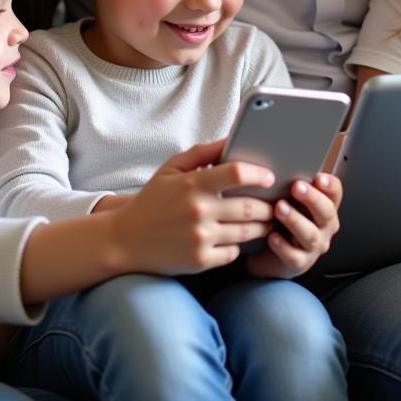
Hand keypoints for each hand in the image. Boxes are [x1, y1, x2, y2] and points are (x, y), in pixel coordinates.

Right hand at [111, 139, 276, 274]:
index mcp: (192, 184)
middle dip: (268, 205)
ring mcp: (200, 238)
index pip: (237, 173)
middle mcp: (198, 211)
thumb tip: (232, 138)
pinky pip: (233, 252)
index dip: (259, 174)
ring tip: (266, 221)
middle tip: (275, 203)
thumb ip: (203, 152)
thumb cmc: (152, 200)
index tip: (270, 177)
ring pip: (247, 232)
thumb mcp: (171, 168)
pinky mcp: (200, 261)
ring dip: (262, 226)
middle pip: (250, 206)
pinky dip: (239, 246)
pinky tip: (238, 239)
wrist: (125, 240)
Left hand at [246, 173, 341, 278]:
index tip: (319, 177)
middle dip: (312, 199)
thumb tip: (278, 164)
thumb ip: (290, 185)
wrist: (269, 254)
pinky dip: (283, 246)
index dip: (331, 186)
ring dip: (295, 220)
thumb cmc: (282, 221)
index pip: (335, 194)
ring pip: (310, 234)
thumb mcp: (289, 200)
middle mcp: (325, 228)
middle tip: (297, 187)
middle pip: (326, 212)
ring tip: (279, 208)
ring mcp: (314, 247)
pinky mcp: (299, 263)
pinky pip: (294, 256)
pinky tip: (272, 236)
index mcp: (325, 208)